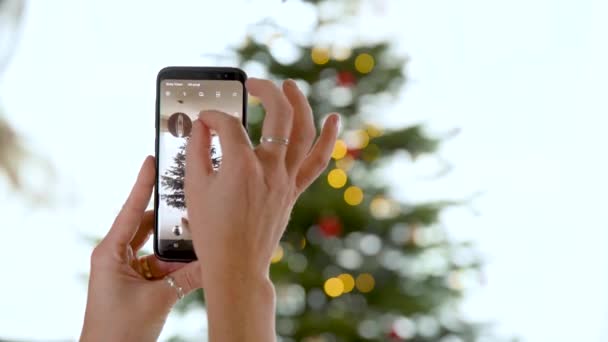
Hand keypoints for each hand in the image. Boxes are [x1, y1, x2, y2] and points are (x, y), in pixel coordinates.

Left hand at [81, 156, 201, 341]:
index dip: (142, 185)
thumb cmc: (118, 330)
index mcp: (110, 253)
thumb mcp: (157, 299)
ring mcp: (127, 271)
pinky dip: (175, 264)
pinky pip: (159, 265)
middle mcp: (117, 257)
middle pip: (147, 226)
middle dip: (169, 219)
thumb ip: (187, 278)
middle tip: (190, 201)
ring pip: (156, 247)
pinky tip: (194, 262)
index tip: (151, 160)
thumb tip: (214, 262)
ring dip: (175, 246)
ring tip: (197, 234)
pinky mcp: (137, 284)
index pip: (130, 210)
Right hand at [185, 78, 339, 340]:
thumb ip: (196, 150)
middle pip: (278, 115)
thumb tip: (201, 126)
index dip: (212, 117)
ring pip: (303, 132)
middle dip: (266, 90)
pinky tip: (333, 120)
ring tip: (291, 85)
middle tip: (253, 84)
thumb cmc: (212, 232)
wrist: (236, 266)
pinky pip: (317, 161)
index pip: (227, 124)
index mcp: (241, 166)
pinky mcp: (294, 191)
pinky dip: (328, 139)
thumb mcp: (194, 187)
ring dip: (300, 103)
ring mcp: (286, 179)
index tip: (203, 120)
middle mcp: (270, 168)